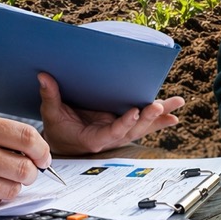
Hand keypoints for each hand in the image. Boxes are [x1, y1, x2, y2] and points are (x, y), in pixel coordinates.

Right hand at [37, 73, 183, 154]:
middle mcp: (111, 137)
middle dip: (147, 118)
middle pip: (132, 130)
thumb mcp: (51, 114)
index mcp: (93, 139)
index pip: (111, 133)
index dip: (123, 124)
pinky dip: (159, 120)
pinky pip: (144, 125)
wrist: (64, 143)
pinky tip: (173, 115)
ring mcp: (120, 132)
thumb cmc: (58, 129)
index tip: (134, 112)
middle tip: (158, 105)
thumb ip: (50, 96)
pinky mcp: (124, 127)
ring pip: (142, 126)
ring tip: (176, 104)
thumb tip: (44, 76)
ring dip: (159, 116)